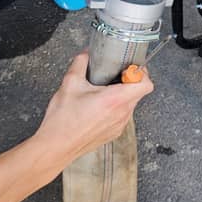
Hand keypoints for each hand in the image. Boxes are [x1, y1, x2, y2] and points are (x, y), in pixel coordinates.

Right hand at [34, 52, 153, 161]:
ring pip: (130, 104)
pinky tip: (98, 106)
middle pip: (138, 93)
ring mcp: (119, 126)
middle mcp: (121, 114)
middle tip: (111, 76)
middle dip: (128, 82)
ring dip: (121, 95)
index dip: (140, 73)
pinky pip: (122, 116)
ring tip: (102, 92)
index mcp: (115, 100)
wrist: (56, 147)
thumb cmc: (63, 120)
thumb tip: (86, 54)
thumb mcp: (70, 83)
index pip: (146, 84)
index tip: (127, 69)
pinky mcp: (114, 133)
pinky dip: (115, 108)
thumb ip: (80, 63)